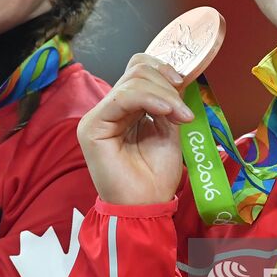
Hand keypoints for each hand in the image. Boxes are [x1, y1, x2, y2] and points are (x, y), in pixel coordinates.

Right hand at [77, 53, 193, 205]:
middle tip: (183, 111)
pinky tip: (167, 111)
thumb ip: (167, 103)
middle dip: (166, 85)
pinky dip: (149, 98)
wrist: (146, 207)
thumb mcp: (168, 130)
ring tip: (180, 117)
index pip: (138, 70)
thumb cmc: (155, 176)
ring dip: (164, 94)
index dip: (162, 69)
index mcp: (126, 108)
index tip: (184, 83)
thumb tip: (175, 79)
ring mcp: (98, 116)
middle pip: (136, 71)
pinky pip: (122, 98)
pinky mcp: (92, 126)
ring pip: (132, 81)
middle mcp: (110, 108)